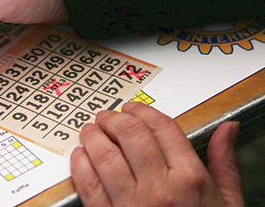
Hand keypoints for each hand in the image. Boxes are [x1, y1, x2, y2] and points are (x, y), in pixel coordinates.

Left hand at [70, 103, 243, 206]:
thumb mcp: (225, 201)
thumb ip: (222, 163)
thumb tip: (226, 130)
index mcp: (190, 179)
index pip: (162, 128)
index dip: (142, 112)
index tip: (133, 109)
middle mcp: (160, 188)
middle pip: (130, 135)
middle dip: (114, 119)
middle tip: (107, 117)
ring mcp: (133, 204)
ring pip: (104, 155)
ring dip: (93, 137)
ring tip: (91, 131)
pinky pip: (89, 185)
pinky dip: (81, 165)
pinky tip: (81, 156)